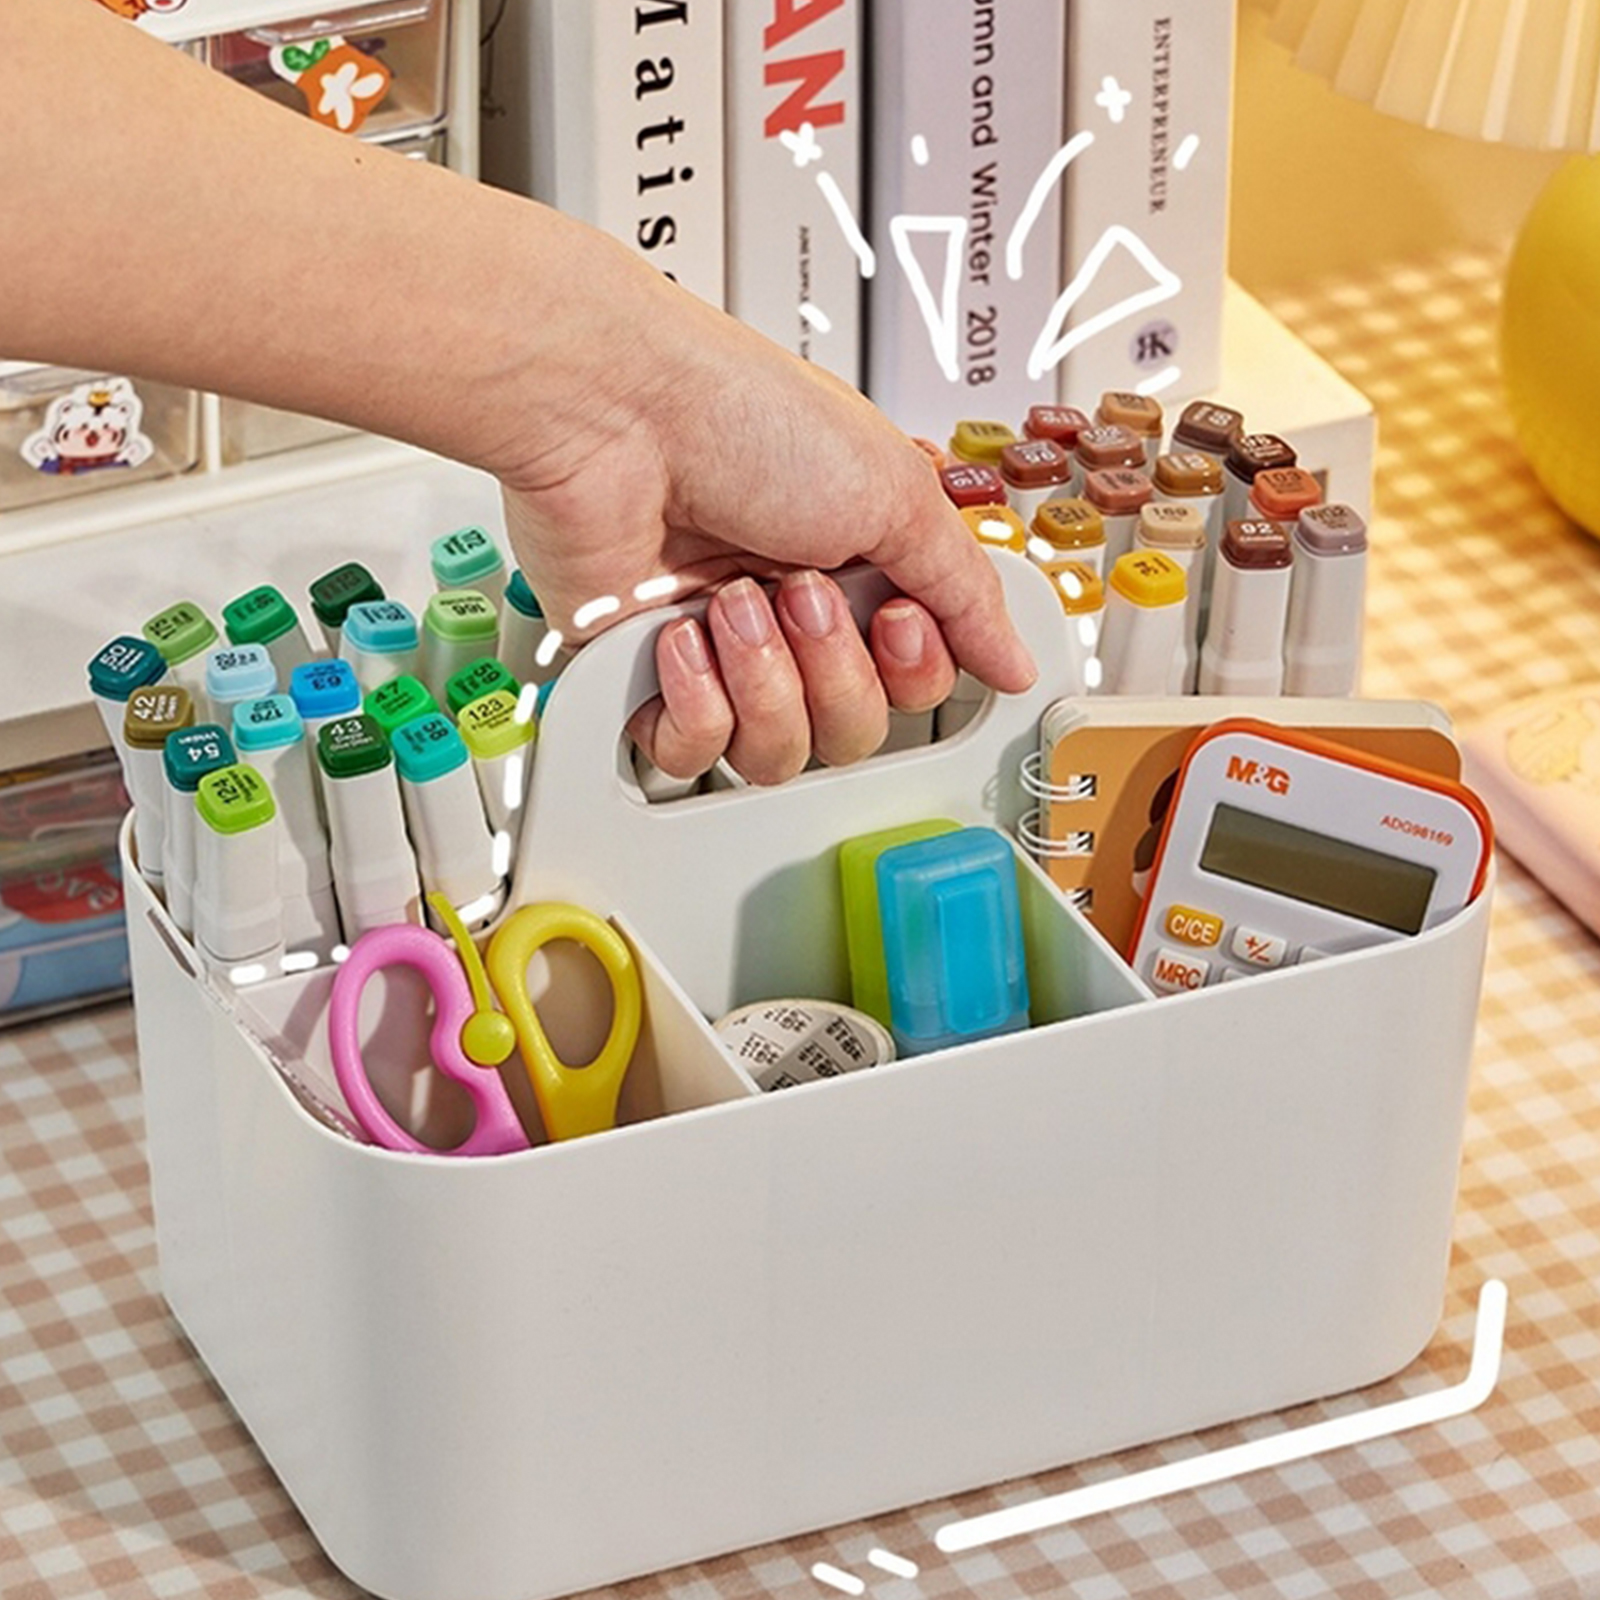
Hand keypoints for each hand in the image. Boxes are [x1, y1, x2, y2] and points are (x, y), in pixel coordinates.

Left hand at [497, 241, 1035, 784]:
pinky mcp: (647, 679)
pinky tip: (682, 637)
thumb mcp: (893, 491)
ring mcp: (722, 654)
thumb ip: (965, 591)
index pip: (915, 684)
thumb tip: (1015, 659)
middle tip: (798, 592)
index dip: (913, 671)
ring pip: (777, 754)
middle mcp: (794, 618)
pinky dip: (695, 704)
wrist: (615, 410)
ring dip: (765, 680)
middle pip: (853, 730)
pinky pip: (690, 755)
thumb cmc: (741, 417)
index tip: (894, 615)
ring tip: (733, 603)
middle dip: (831, 668)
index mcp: (858, 570)